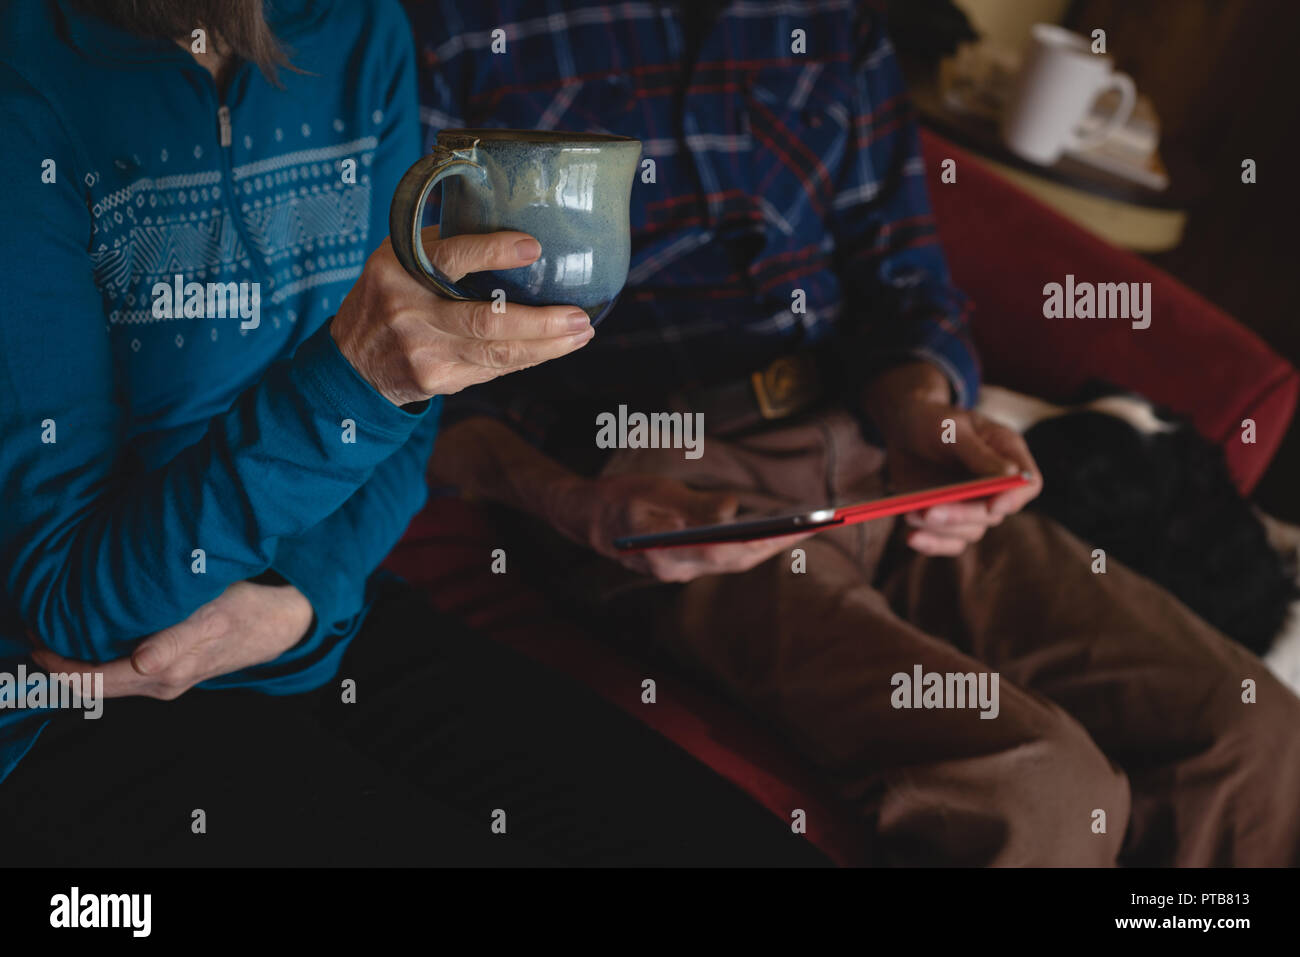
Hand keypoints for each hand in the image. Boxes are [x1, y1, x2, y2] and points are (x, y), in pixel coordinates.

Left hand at [30, 581, 313, 699]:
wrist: (278, 625)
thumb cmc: (245, 612)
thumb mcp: (213, 616)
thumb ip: (177, 640)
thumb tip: (142, 661)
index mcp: (164, 673)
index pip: (93, 679)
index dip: (58, 663)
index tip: (37, 634)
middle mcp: (159, 684)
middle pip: (92, 687)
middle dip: (58, 665)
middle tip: (34, 630)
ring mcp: (164, 682)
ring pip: (104, 683)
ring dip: (75, 664)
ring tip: (53, 632)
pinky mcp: (169, 673)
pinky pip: (120, 676)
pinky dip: (96, 663)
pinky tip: (89, 640)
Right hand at [330, 227, 594, 405]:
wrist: (352, 363)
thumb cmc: (389, 295)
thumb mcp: (397, 257)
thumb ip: (442, 244)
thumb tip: (508, 215)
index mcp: (399, 270)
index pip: (451, 259)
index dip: (493, 252)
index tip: (534, 248)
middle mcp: (410, 313)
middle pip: (486, 321)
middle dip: (540, 322)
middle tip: (579, 316)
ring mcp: (424, 352)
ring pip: (498, 353)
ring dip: (547, 346)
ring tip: (581, 333)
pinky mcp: (437, 381)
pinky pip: (493, 370)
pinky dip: (529, 358)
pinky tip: (556, 347)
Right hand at [546, 473, 815, 582]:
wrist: (585, 519)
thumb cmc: (617, 500)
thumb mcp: (651, 493)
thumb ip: (691, 506)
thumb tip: (731, 510)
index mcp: (669, 552)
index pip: (730, 550)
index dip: (770, 539)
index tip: (803, 526)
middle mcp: (678, 569)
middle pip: (739, 560)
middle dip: (781, 543)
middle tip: (821, 523)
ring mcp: (680, 570)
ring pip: (735, 561)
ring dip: (771, 546)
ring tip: (805, 526)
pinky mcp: (683, 564)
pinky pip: (725, 558)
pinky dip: (752, 546)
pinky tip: (772, 531)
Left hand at [864, 362, 1041, 555]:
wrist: (904, 428)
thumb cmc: (932, 419)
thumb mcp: (952, 428)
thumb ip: (978, 452)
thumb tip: (1011, 474)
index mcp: (1008, 454)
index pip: (1029, 483)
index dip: (1015, 498)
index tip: (992, 507)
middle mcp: (995, 485)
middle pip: (993, 513)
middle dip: (962, 516)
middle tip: (930, 512)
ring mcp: (973, 503)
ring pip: (970, 531)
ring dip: (941, 529)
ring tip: (910, 514)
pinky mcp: (949, 517)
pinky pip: (948, 541)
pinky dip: (932, 543)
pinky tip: (912, 538)